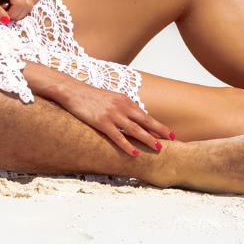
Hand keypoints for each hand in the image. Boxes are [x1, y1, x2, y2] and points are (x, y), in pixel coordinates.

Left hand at [0, 0, 39, 25]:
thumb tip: (7, 20)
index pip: (19, 3)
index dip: (12, 14)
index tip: (3, 15)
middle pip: (28, 4)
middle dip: (18, 14)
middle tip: (7, 14)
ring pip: (33, 3)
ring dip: (23, 11)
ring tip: (12, 9)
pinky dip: (28, 6)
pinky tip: (18, 6)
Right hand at [23, 63, 174, 157]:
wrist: (72, 90)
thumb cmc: (90, 95)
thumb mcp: (111, 98)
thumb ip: (122, 107)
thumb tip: (133, 118)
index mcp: (125, 100)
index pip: (145, 115)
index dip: (158, 125)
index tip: (169, 133)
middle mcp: (122, 106)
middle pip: (145, 121)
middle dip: (159, 131)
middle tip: (171, 140)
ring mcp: (112, 114)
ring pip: (134, 129)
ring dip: (147, 139)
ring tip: (157, 147)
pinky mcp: (101, 122)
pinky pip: (117, 136)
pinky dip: (127, 145)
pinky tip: (135, 153)